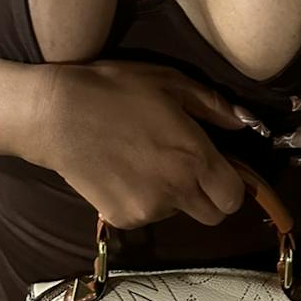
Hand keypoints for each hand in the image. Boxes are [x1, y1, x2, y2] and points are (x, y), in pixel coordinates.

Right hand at [33, 58, 248, 229]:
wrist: (57, 115)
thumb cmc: (115, 90)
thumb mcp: (169, 82)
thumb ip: (212, 106)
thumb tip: (243, 124)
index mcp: (194, 158)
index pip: (234, 196)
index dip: (232, 184)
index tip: (220, 168)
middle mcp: (176, 190)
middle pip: (213, 215)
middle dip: (209, 196)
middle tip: (188, 169)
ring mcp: (148, 209)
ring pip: (178, 213)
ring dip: (173, 195)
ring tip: (146, 162)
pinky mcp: (122, 218)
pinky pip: (147, 215)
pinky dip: (143, 199)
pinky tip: (124, 172)